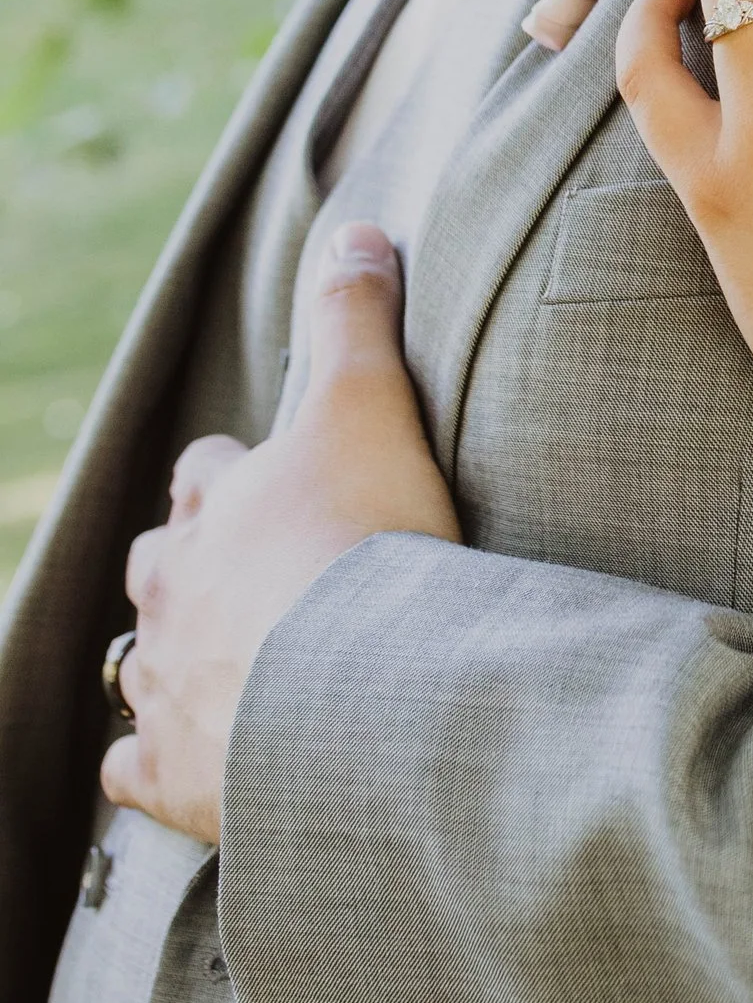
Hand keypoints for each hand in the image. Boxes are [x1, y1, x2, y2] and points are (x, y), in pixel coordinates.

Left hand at [101, 224, 460, 843]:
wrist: (356, 693)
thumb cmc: (365, 543)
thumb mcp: (370, 404)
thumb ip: (358, 319)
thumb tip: (357, 230)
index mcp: (216, 507)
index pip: (207, 471)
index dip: (235, 471)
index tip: (272, 477)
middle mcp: (172, 592)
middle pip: (158, 563)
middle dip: (189, 563)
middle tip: (244, 572)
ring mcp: (164, 685)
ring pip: (139, 663)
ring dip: (172, 659)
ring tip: (221, 669)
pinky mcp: (172, 772)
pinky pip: (132, 772)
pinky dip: (152, 766)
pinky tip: (185, 765)